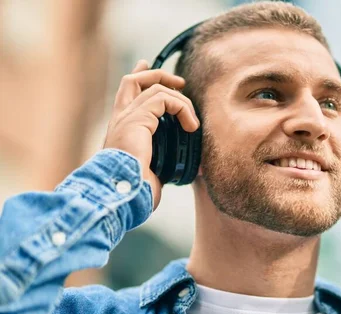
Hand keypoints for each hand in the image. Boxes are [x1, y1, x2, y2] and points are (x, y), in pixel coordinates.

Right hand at [103, 60, 199, 209]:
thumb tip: (196, 170)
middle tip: (179, 82)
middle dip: (157, 75)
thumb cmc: (135, 192)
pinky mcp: (136, 119)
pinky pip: (163, 99)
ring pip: (153, 87)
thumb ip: (168, 165)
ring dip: (180, 100)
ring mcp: (126, 117)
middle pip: (133, 80)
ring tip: (192, 123)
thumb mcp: (154, 174)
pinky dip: (182, 108)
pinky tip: (190, 126)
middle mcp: (120, 120)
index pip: (126, 97)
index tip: (148, 68)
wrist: (121, 195)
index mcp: (121, 131)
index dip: (139, 79)